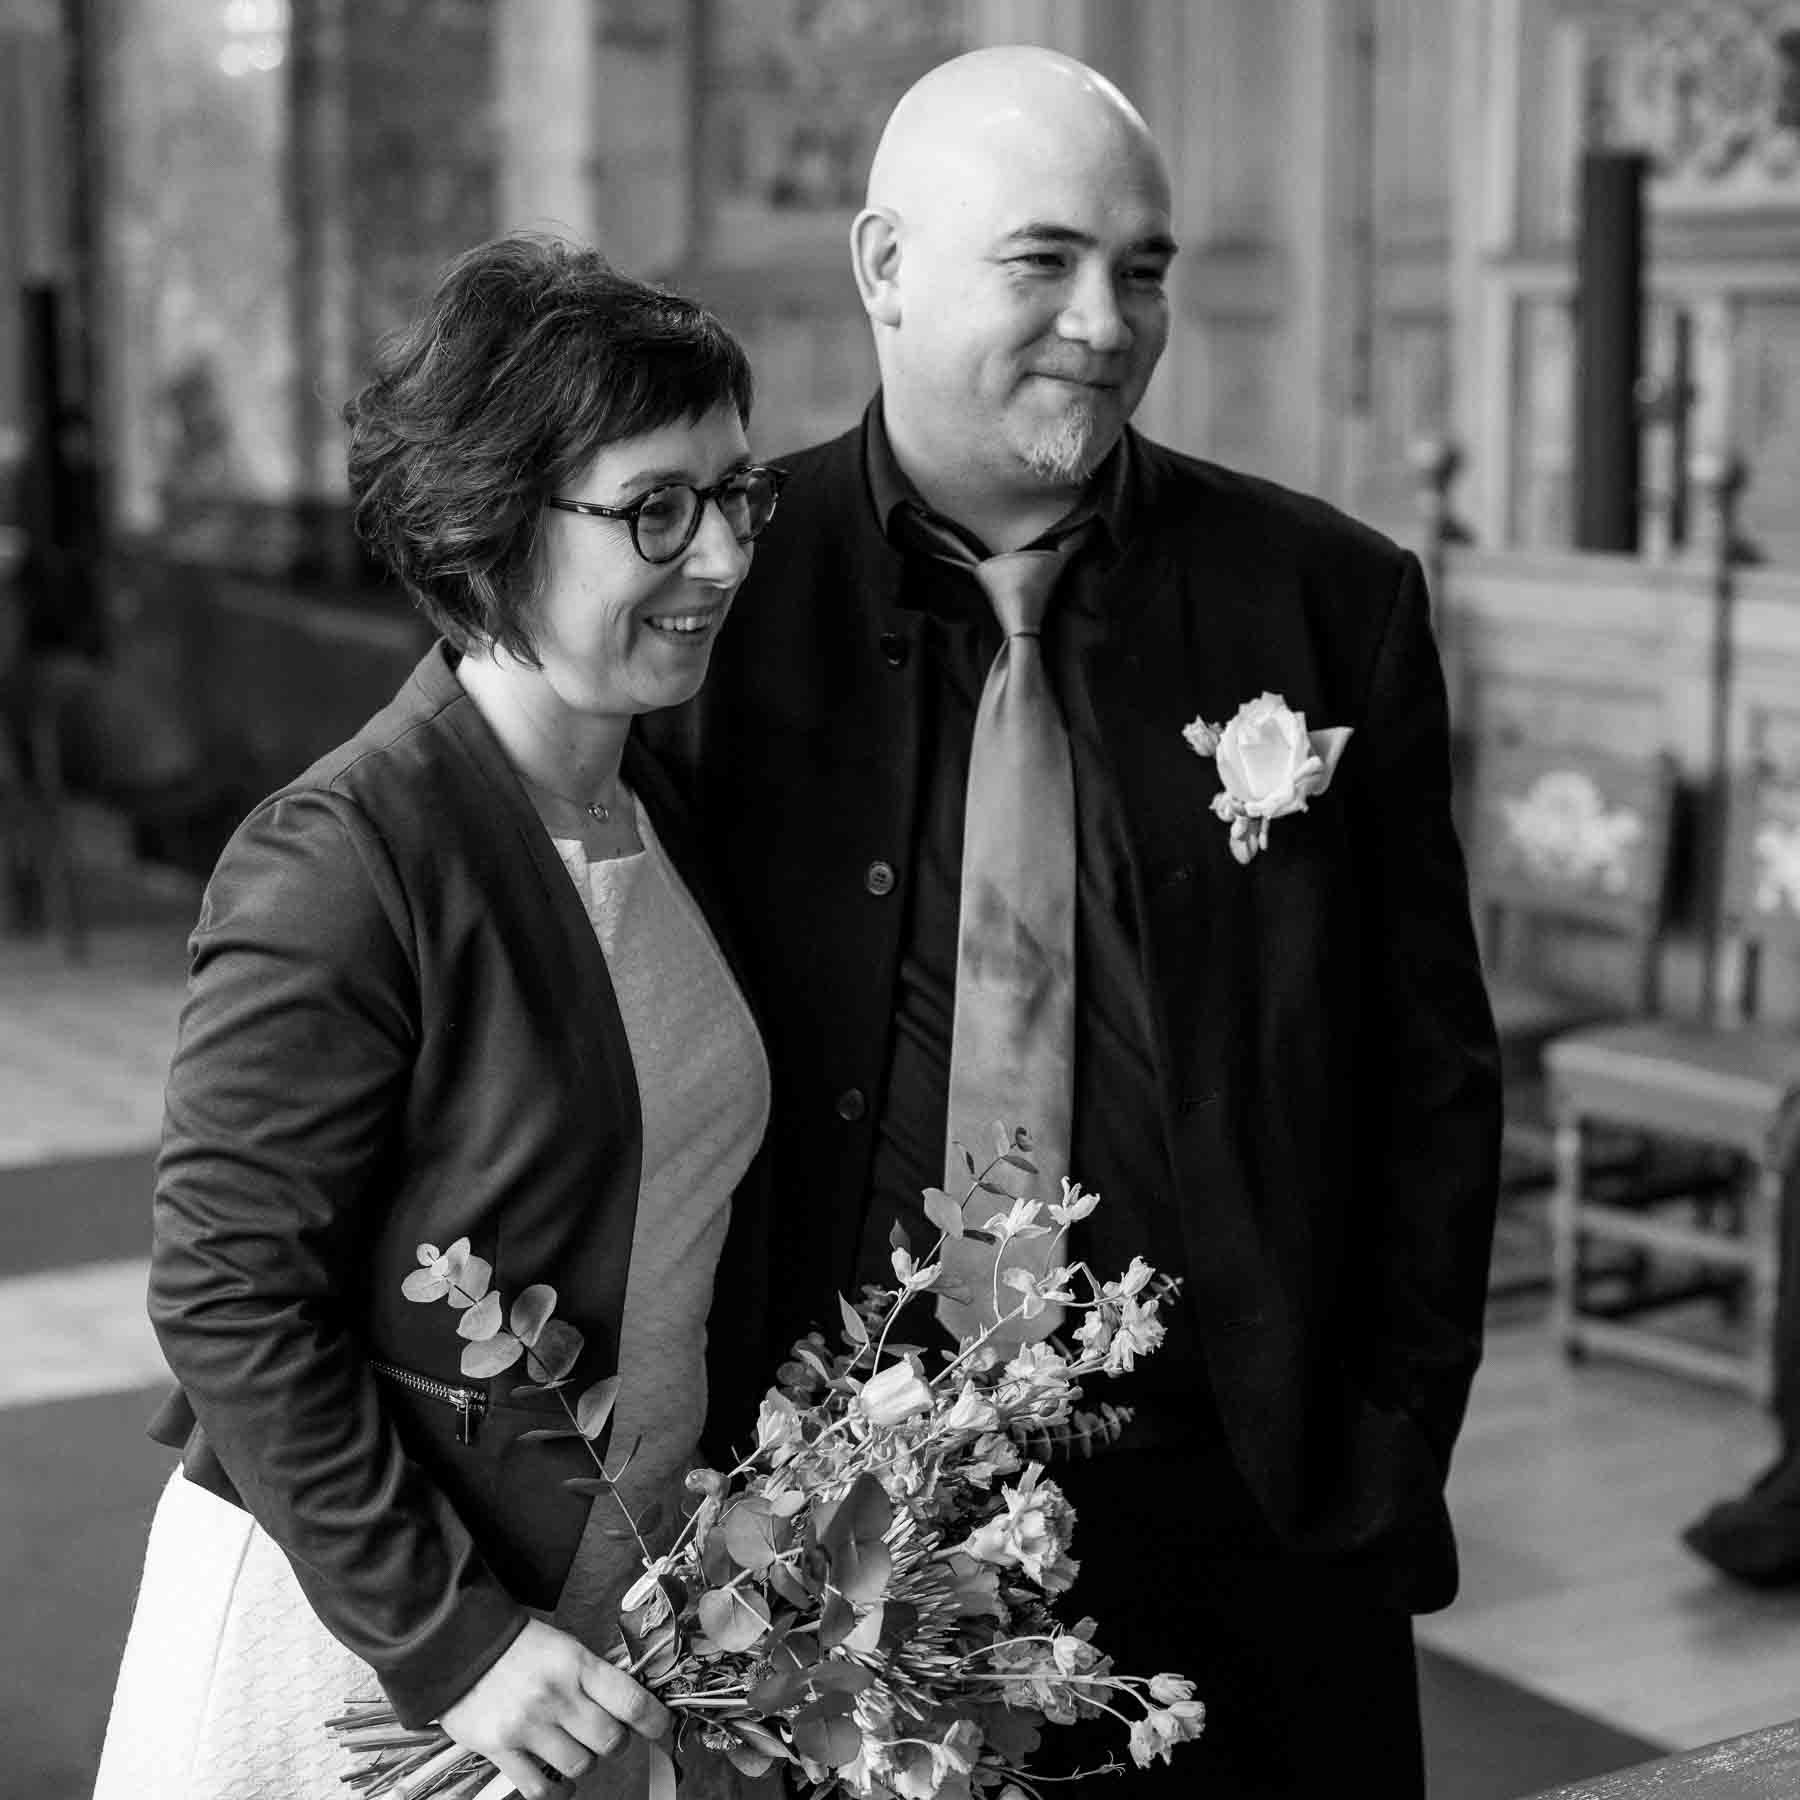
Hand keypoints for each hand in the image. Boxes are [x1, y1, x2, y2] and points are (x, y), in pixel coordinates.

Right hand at [439, 1618, 670, 1798]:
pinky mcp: (500, 1749)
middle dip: (616, 1742)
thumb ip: (594, 1677)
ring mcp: (528, 1726)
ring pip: (580, 1766)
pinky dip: (558, 1791)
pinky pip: (541, 1788)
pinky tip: (561, 1782)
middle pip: (610, 1740)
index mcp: (577, 1664)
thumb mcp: (565, 1647)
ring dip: (586, 1763)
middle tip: (606, 1735)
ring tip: (577, 1751)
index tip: (662, 1728)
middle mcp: (556, 1696)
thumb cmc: (521, 1647)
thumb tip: (630, 1706)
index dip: (655, 1720)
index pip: (631, 1700)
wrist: (461, 1646)